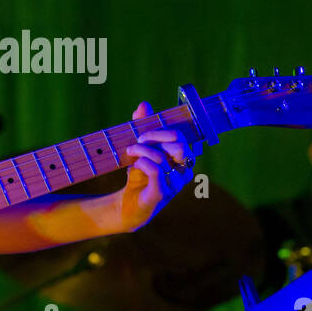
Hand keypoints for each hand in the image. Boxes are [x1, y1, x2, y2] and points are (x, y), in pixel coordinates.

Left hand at [113, 100, 199, 231]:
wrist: (127, 205)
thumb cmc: (139, 175)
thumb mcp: (141, 149)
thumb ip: (143, 127)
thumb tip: (144, 105)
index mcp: (183, 159)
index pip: (180, 136)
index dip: (160, 131)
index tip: (142, 134)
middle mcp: (184, 171)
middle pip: (180, 145)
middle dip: (155, 137)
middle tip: (138, 141)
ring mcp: (175, 184)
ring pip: (163, 157)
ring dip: (142, 150)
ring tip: (130, 152)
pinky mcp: (161, 194)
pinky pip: (156, 171)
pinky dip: (143, 162)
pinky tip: (135, 163)